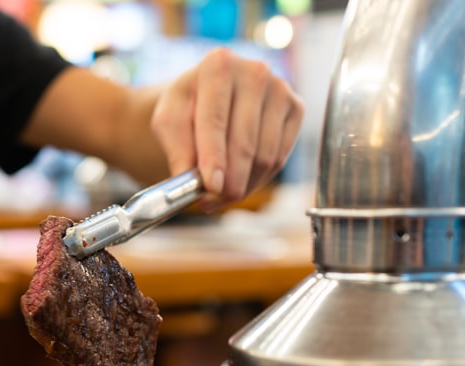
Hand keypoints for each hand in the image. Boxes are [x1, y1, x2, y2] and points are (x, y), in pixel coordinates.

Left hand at [150, 48, 303, 208]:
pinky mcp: (295, 108)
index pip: (215, 119)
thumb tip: (194, 183)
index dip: (213, 156)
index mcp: (217, 64)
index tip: (211, 186)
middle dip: (227, 181)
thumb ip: (177, 149)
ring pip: (265, 155)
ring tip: (219, 195)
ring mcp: (280, 89)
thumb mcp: (169, 121)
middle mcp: (254, 71)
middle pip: (244, 142)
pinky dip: (258, 179)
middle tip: (209, 202)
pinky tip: (240, 182)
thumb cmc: (188, 107)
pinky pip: (279, 158)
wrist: (209, 94)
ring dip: (242, 185)